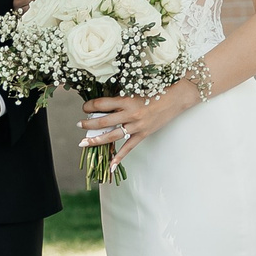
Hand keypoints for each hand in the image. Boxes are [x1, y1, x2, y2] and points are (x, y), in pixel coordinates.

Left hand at [79, 79, 200, 165]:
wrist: (176, 98)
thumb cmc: (157, 90)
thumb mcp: (136, 90)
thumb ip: (121, 98)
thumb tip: (104, 104)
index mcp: (127, 100)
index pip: (102, 104)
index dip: (90, 106)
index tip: (84, 107)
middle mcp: (130, 114)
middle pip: (103, 122)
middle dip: (88, 124)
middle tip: (79, 125)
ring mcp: (137, 126)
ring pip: (112, 136)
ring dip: (96, 140)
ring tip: (84, 142)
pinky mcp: (143, 134)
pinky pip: (128, 148)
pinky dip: (119, 157)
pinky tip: (110, 165)